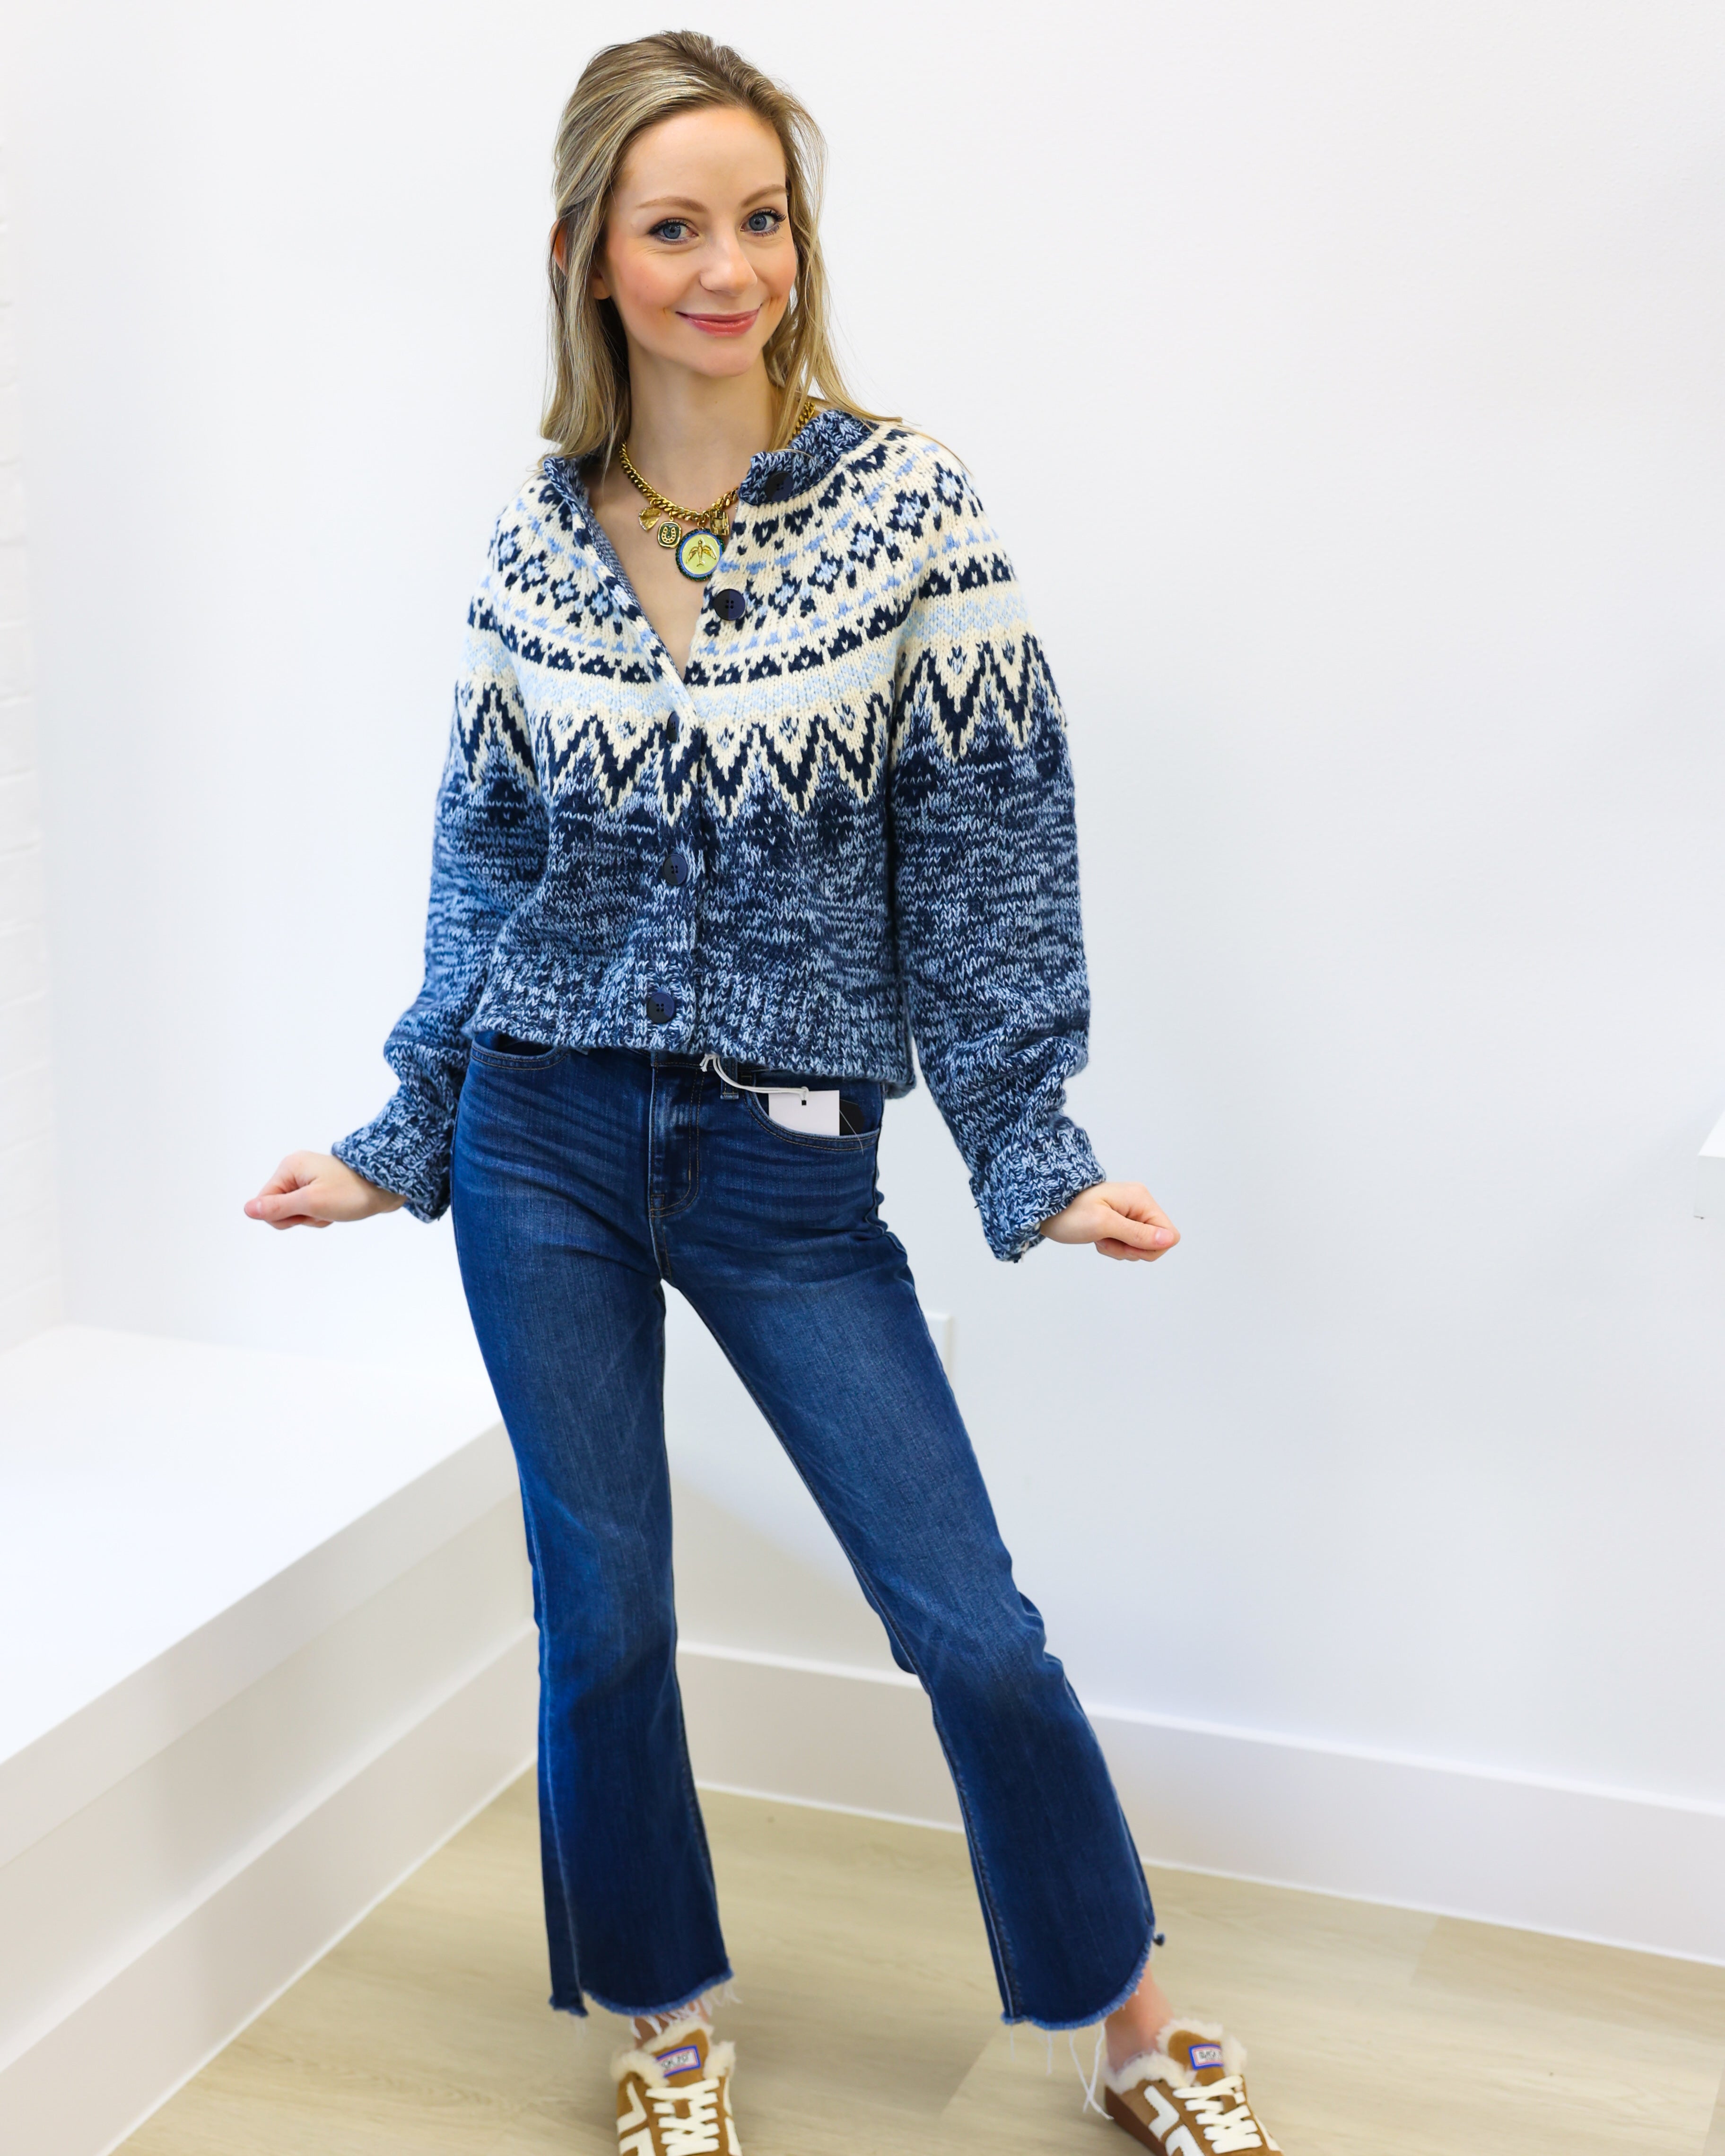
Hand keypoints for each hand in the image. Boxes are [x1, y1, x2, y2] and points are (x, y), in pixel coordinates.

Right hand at [245, 1151, 405, 1230]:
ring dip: (315, 1218)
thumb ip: (278, 1208)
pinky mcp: (321, 1187)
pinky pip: (312, 1210)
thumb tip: (247, 1210)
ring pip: (297, 1213)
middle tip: (324, 1209)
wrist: (388, 1186)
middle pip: (280, 1209)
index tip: (308, 1210)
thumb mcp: (312, 1203)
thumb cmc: (352, 1192)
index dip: (285, 1216)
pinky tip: (338, 1209)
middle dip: (302, 1217)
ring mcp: (309, 1178)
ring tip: (334, 1208)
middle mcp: (296, 1170)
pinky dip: (324, 1215)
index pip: (265, 1203)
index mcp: (289, 1167)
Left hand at [1039, 1180, 1178, 1262]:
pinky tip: (1098, 1238)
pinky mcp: (1121, 1221)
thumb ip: (1137, 1233)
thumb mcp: (1103, 1224)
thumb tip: (1170, 1240)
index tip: (1123, 1241)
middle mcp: (1140, 1204)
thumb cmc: (1069, 1212)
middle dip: (1131, 1249)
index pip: (1169, 1235)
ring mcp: (1131, 1213)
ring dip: (1120, 1249)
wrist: (1046, 1209)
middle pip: (1155, 1243)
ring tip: (1099, 1237)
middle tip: (1107, 1239)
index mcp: (1141, 1199)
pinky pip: (1128, 1244)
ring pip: (1141, 1246)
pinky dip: (1113, 1247)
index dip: (1148, 1247)